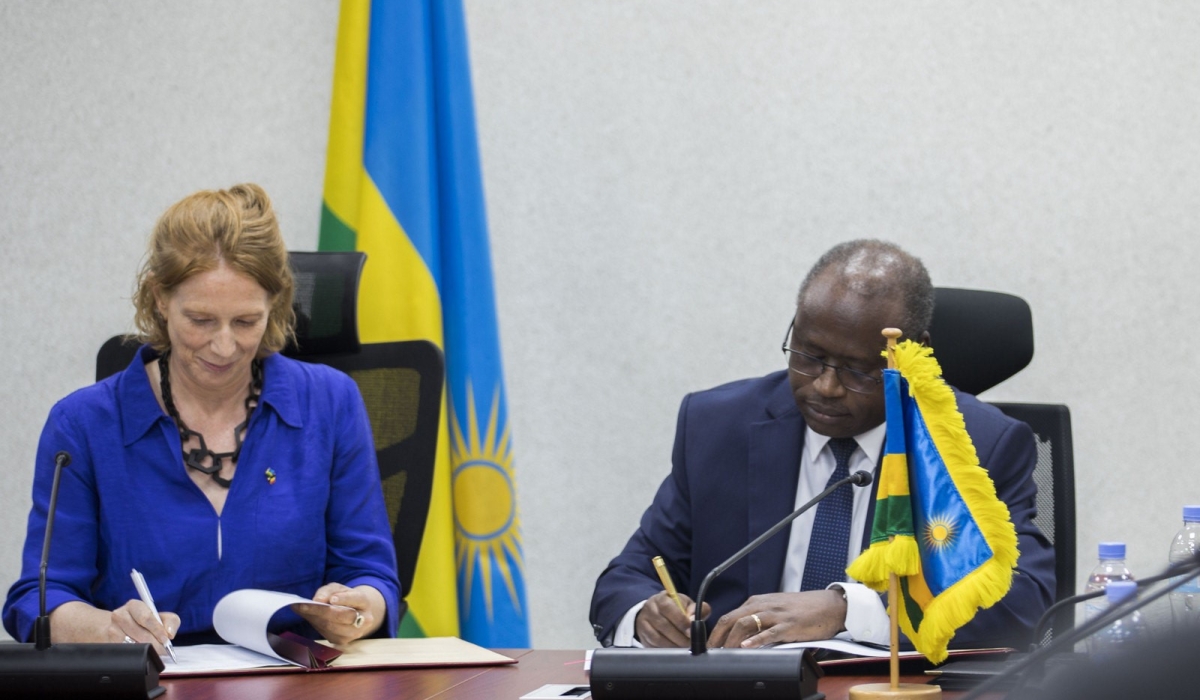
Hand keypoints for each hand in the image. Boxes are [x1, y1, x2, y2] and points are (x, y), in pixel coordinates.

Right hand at [109, 599, 178, 656]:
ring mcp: (112, 630)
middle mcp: (120, 615)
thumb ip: (171, 622)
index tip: (166, 639)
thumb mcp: (162, 617)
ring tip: (154, 650)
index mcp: (134, 605)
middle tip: (163, 649)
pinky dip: (137, 654)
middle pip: (140, 633)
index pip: (146, 618)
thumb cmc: (147, 622)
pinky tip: (141, 652)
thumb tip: (169, 633)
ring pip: (133, 644)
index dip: (157, 630)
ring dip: (146, 650)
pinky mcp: (109, 643)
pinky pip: (126, 652)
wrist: (123, 628)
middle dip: (155, 643)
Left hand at [292, 583, 385, 644]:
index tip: (332, 599)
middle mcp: (364, 619)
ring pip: (333, 627)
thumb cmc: (344, 598)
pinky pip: (328, 634)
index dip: (345, 599)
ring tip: (302, 609)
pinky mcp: (344, 641)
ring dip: (316, 618)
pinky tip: (309, 617)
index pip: (357, 599)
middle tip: (303, 605)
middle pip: (342, 616)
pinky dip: (316, 625)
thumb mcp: (338, 589)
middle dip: (322, 610)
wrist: (353, 613)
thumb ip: (328, 591)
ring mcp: (355, 633)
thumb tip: (318, 600)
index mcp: (365, 602)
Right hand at [634, 591, 710, 647]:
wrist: (657, 612)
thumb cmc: (676, 608)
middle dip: (679, 636)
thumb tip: (694, 618)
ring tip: (684, 648)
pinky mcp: (642, 636)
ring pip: (657, 638)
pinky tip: (674, 650)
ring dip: (673, 645)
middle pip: (663, 625)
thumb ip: (695, 609)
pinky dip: (665, 650)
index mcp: (661, 598)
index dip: (680, 620)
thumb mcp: (686, 604)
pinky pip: (653, 646)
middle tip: (690, 643)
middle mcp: (649, 609)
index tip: (691, 631)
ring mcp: (643, 623)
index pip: (667, 607)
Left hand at [707, 590, 845, 648]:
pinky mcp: (789, 625)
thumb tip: (741, 639)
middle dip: (717, 637)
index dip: (715, 632)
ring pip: (745, 624)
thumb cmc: (802, 610)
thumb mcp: (775, 610)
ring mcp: (776, 614)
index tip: (707, 646)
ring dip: (731, 640)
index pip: (729, 616)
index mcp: (757, 602)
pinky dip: (756, 639)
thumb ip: (759, 621)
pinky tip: (747, 646)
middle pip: (731, 619)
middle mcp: (763, 605)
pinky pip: (769, 632)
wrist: (829, 605)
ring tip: (723, 653)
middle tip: (709, 652)